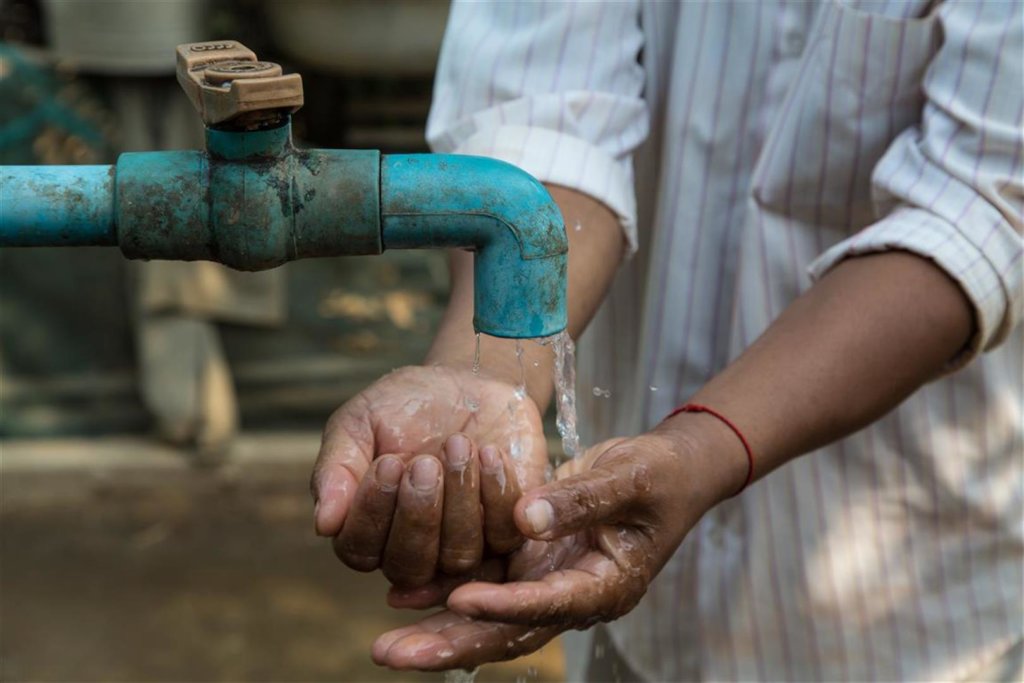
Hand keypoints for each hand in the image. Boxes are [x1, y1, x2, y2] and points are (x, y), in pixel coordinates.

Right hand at [310, 365, 546, 586]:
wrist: (467, 382)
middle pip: (410, 568)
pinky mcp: (506, 531)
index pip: (360, 551)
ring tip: (458, 444)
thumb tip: (324, 524)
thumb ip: (337, 468)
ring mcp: (462, 546)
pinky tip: (489, 452)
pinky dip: (496, 494)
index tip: (387, 463)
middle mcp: (414, 549)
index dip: (373, 514)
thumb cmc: (404, 405)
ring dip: (459, 500)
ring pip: (458, 557)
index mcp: (368, 530)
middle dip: (418, 514)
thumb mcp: (360, 422)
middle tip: (424, 462)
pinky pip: (504, 536)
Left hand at [370, 423, 738, 670]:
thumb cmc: (660, 474)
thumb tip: (525, 516)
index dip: (504, 605)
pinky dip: (446, 592)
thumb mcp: (629, 478)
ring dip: (439, 631)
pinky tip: (402, 595)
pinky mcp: (533, 564)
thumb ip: (581, 498)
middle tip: (392, 654)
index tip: (459, 599)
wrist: (668, 471)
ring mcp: (550, 583)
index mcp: (605, 586)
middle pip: (507, 632)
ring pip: (489, 619)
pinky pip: (486, 585)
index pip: (549, 603)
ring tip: (385, 644)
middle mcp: (573, 596)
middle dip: (450, 645)